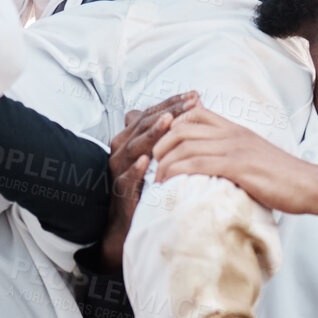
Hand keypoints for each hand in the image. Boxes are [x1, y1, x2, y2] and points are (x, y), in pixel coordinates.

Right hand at [102, 93, 198, 269]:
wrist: (131, 222)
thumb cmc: (151, 182)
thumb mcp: (164, 153)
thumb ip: (174, 131)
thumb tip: (198, 104)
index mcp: (132, 136)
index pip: (152, 112)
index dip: (172, 103)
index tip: (195, 95)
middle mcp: (122, 148)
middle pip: (144, 123)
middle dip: (168, 111)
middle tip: (190, 103)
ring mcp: (119, 169)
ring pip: (134, 145)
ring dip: (151, 134)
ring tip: (168, 123)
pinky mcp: (120, 190)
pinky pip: (126, 177)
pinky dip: (135, 169)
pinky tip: (146, 161)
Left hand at [152, 106, 317, 214]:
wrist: (308, 185)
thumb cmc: (283, 177)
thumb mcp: (255, 156)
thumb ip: (234, 153)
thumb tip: (215, 166)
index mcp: (235, 129)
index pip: (195, 113)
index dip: (172, 125)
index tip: (162, 145)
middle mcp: (232, 133)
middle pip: (182, 127)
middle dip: (160, 144)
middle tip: (153, 163)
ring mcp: (234, 148)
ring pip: (185, 145)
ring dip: (164, 161)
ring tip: (157, 178)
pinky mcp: (236, 166)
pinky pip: (196, 163)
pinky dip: (176, 171)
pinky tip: (168, 183)